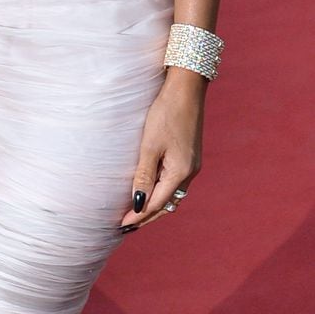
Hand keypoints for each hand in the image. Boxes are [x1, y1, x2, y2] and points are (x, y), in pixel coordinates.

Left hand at [119, 69, 203, 231]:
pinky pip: (175, 182)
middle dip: (148, 215)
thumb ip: (144, 175)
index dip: (139, 215)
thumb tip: (138, 204)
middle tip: (127, 225)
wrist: (186, 89)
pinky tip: (151, 189)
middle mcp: (190, 172)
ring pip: (173, 194)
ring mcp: (191, 164)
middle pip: (168, 204)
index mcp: (181, 172)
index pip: (157, 203)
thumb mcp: (150, 145)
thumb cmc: (166, 113)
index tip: (122, 225)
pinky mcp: (189, 155)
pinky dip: (162, 191)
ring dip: (156, 205)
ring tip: (137, 211)